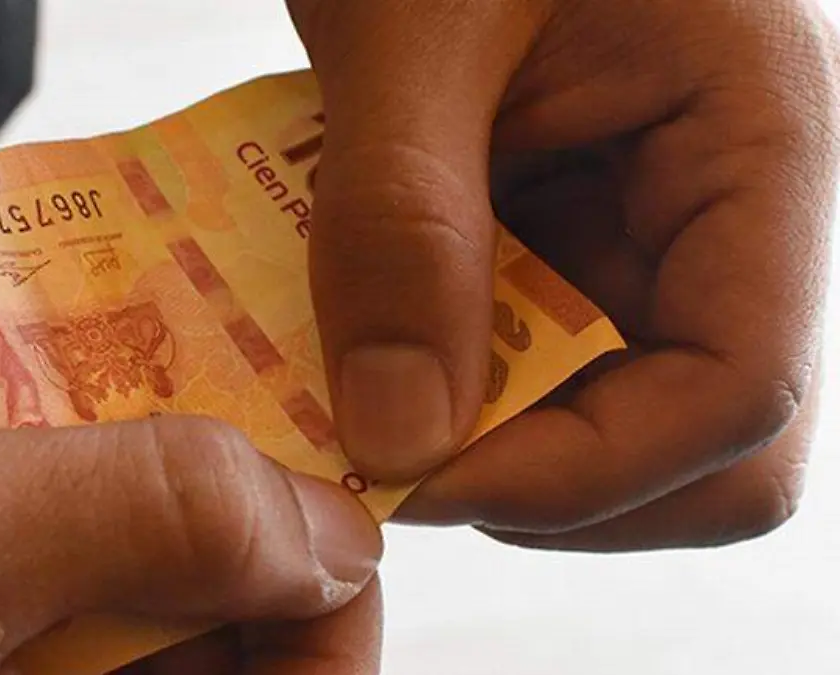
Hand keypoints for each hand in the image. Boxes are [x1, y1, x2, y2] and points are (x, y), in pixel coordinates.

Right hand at [0, 413, 380, 672]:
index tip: (315, 478)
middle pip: (219, 646)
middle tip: (208, 394)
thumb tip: (336, 529)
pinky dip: (53, 517)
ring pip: (132, 614)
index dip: (331, 598)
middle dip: (226, 525)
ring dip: (130, 503)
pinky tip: (15, 444)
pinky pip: (44, 602)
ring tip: (102, 398)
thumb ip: (154, 523)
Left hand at [288, 0, 837, 548]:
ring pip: (611, 422)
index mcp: (759, 143)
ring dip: (485, 444)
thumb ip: (405, 227)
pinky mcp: (569, 242)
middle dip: (546, 485)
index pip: (740, 396)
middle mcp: (726, 214)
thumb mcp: (413, 30)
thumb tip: (397, 441)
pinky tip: (358, 353)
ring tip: (358, 403)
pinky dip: (447, 385)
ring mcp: (648, 236)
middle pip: (699, 450)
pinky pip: (531, 362)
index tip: (422, 480)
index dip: (585, 477)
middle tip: (389, 460)